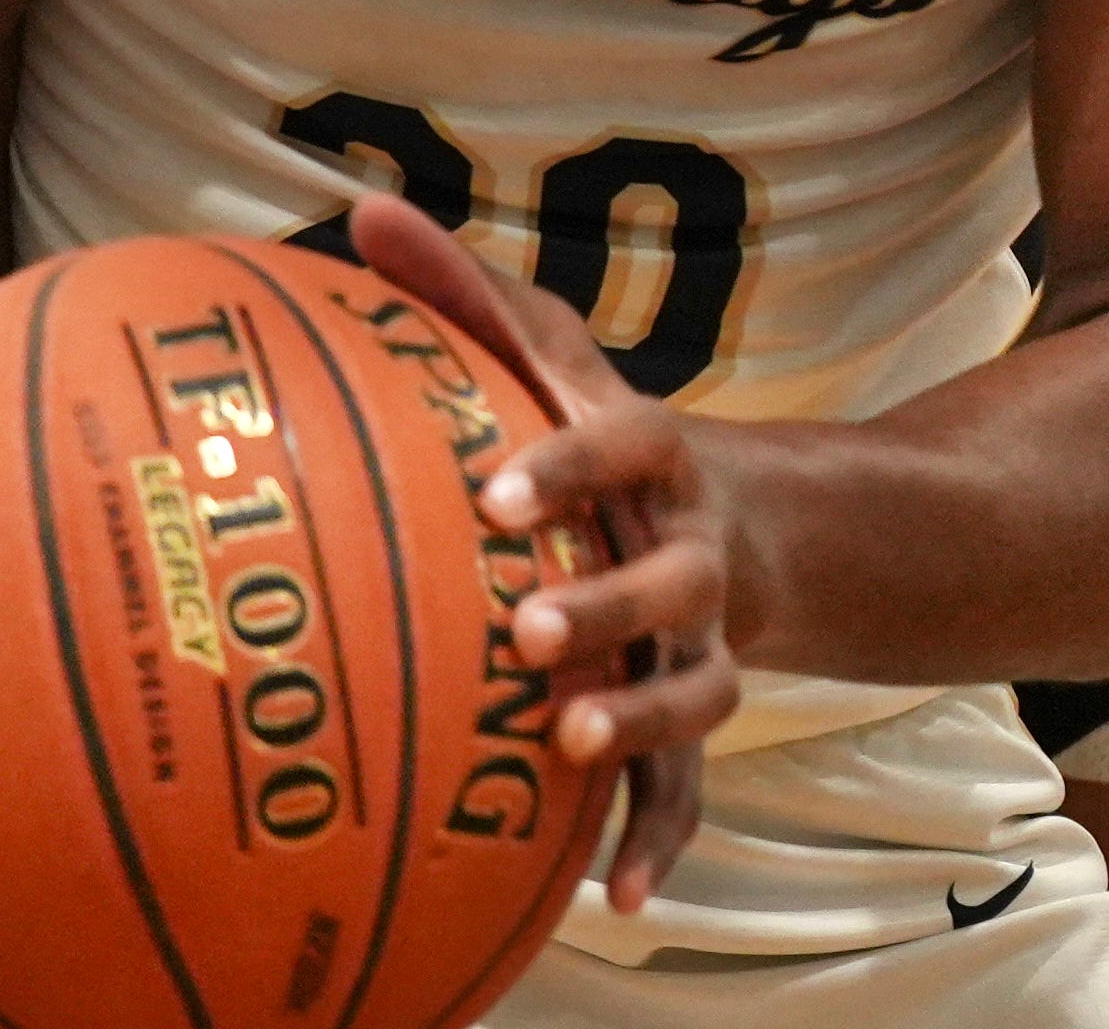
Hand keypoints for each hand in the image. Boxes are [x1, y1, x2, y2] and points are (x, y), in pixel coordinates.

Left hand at [349, 197, 746, 916]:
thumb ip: (463, 288)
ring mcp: (700, 638)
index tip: (496, 492)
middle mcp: (688, 545)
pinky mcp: (694, 715)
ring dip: (639, 721)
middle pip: (670, 572)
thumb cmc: (602, 432)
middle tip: (527, 628)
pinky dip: (657, 839)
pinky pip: (685, 785)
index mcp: (650, 454)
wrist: (747, 516)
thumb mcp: (550, 352)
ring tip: (569, 747)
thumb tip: (360, 206)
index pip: (620, 440)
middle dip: (608, 602)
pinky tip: (612, 901)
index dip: (567, 466)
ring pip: (694, 686)